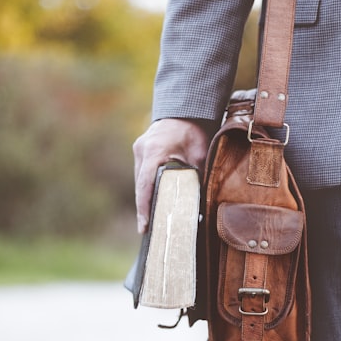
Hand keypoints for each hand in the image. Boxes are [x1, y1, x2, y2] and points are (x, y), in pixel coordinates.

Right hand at [132, 118, 210, 232]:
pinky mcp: (141, 151)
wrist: (186, 111)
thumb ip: (197, 175)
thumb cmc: (194, 131)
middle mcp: (142, 150)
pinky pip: (142, 174)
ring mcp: (139, 150)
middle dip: (144, 207)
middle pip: (140, 185)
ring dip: (145, 198)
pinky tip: (154, 201)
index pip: (145, 184)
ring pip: (140, 180)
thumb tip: (200, 202)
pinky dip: (148, 188)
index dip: (143, 207)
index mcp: (154, 150)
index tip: (144, 226)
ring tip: (151, 221)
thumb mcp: (200, 153)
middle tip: (149, 230)